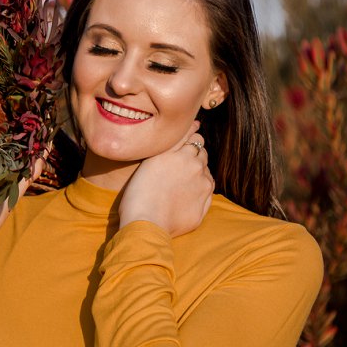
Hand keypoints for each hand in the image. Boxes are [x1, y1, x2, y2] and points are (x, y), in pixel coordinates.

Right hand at [118, 120, 213, 236]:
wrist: (144, 223)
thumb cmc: (140, 190)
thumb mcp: (154, 158)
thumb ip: (178, 139)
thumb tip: (197, 122)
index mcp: (187, 155)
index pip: (196, 140)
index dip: (186, 146)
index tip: (175, 154)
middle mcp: (199, 170)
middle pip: (202, 157)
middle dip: (192, 160)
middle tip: (173, 170)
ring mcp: (203, 191)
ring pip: (205, 176)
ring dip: (196, 177)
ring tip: (175, 186)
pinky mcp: (202, 210)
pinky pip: (205, 196)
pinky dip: (197, 194)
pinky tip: (181, 199)